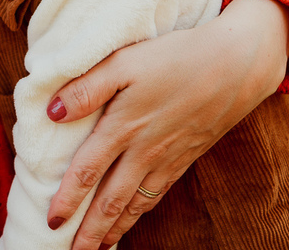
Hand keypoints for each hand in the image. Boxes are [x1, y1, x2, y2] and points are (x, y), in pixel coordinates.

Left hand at [45, 0, 288, 248]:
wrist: (237, 65)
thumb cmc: (175, 57)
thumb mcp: (124, 61)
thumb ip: (86, 87)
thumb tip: (51, 112)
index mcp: (123, 126)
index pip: (86, 172)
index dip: (67, 200)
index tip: (51, 221)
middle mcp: (144, 150)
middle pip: (110, 200)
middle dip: (89, 231)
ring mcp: (167, 157)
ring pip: (135, 204)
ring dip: (114, 228)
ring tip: (98, 247)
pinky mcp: (185, 157)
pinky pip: (157, 194)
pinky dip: (140, 213)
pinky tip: (133, 218)